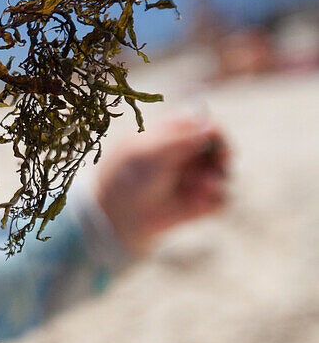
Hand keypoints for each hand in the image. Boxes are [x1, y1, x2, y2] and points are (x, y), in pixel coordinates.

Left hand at [93, 114, 229, 255]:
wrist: (118, 219)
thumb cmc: (127, 180)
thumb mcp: (149, 154)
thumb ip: (181, 139)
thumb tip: (212, 125)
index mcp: (168, 136)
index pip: (200, 123)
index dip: (211, 128)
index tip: (215, 135)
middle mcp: (184, 155)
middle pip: (219, 145)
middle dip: (223, 152)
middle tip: (221, 158)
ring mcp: (193, 179)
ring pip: (223, 172)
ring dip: (216, 177)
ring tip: (202, 184)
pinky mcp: (200, 204)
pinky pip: (221, 200)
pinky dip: (212, 201)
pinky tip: (195, 203)